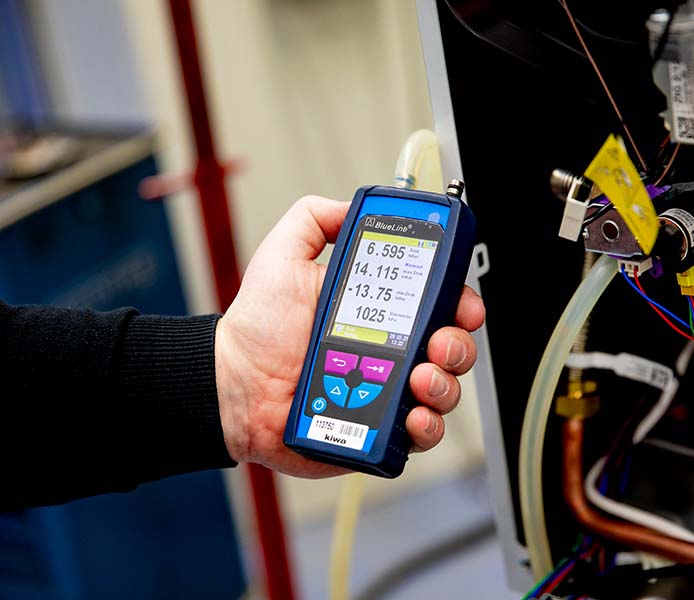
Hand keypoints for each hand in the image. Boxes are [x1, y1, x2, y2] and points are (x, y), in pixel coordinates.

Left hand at [215, 195, 484, 477]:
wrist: (233, 385)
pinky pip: (421, 434)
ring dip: (444, 384)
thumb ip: (315, 219)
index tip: (459, 303)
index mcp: (378, 312)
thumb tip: (354, 207)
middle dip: (457, 345)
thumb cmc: (257, 328)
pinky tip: (412, 416)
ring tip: (418, 379)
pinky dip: (428, 427)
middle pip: (453, 348)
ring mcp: (388, 393)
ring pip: (445, 391)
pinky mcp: (378, 430)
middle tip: (435, 343)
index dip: (460, 302)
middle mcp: (390, 353)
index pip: (438, 304)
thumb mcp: (283, 256)